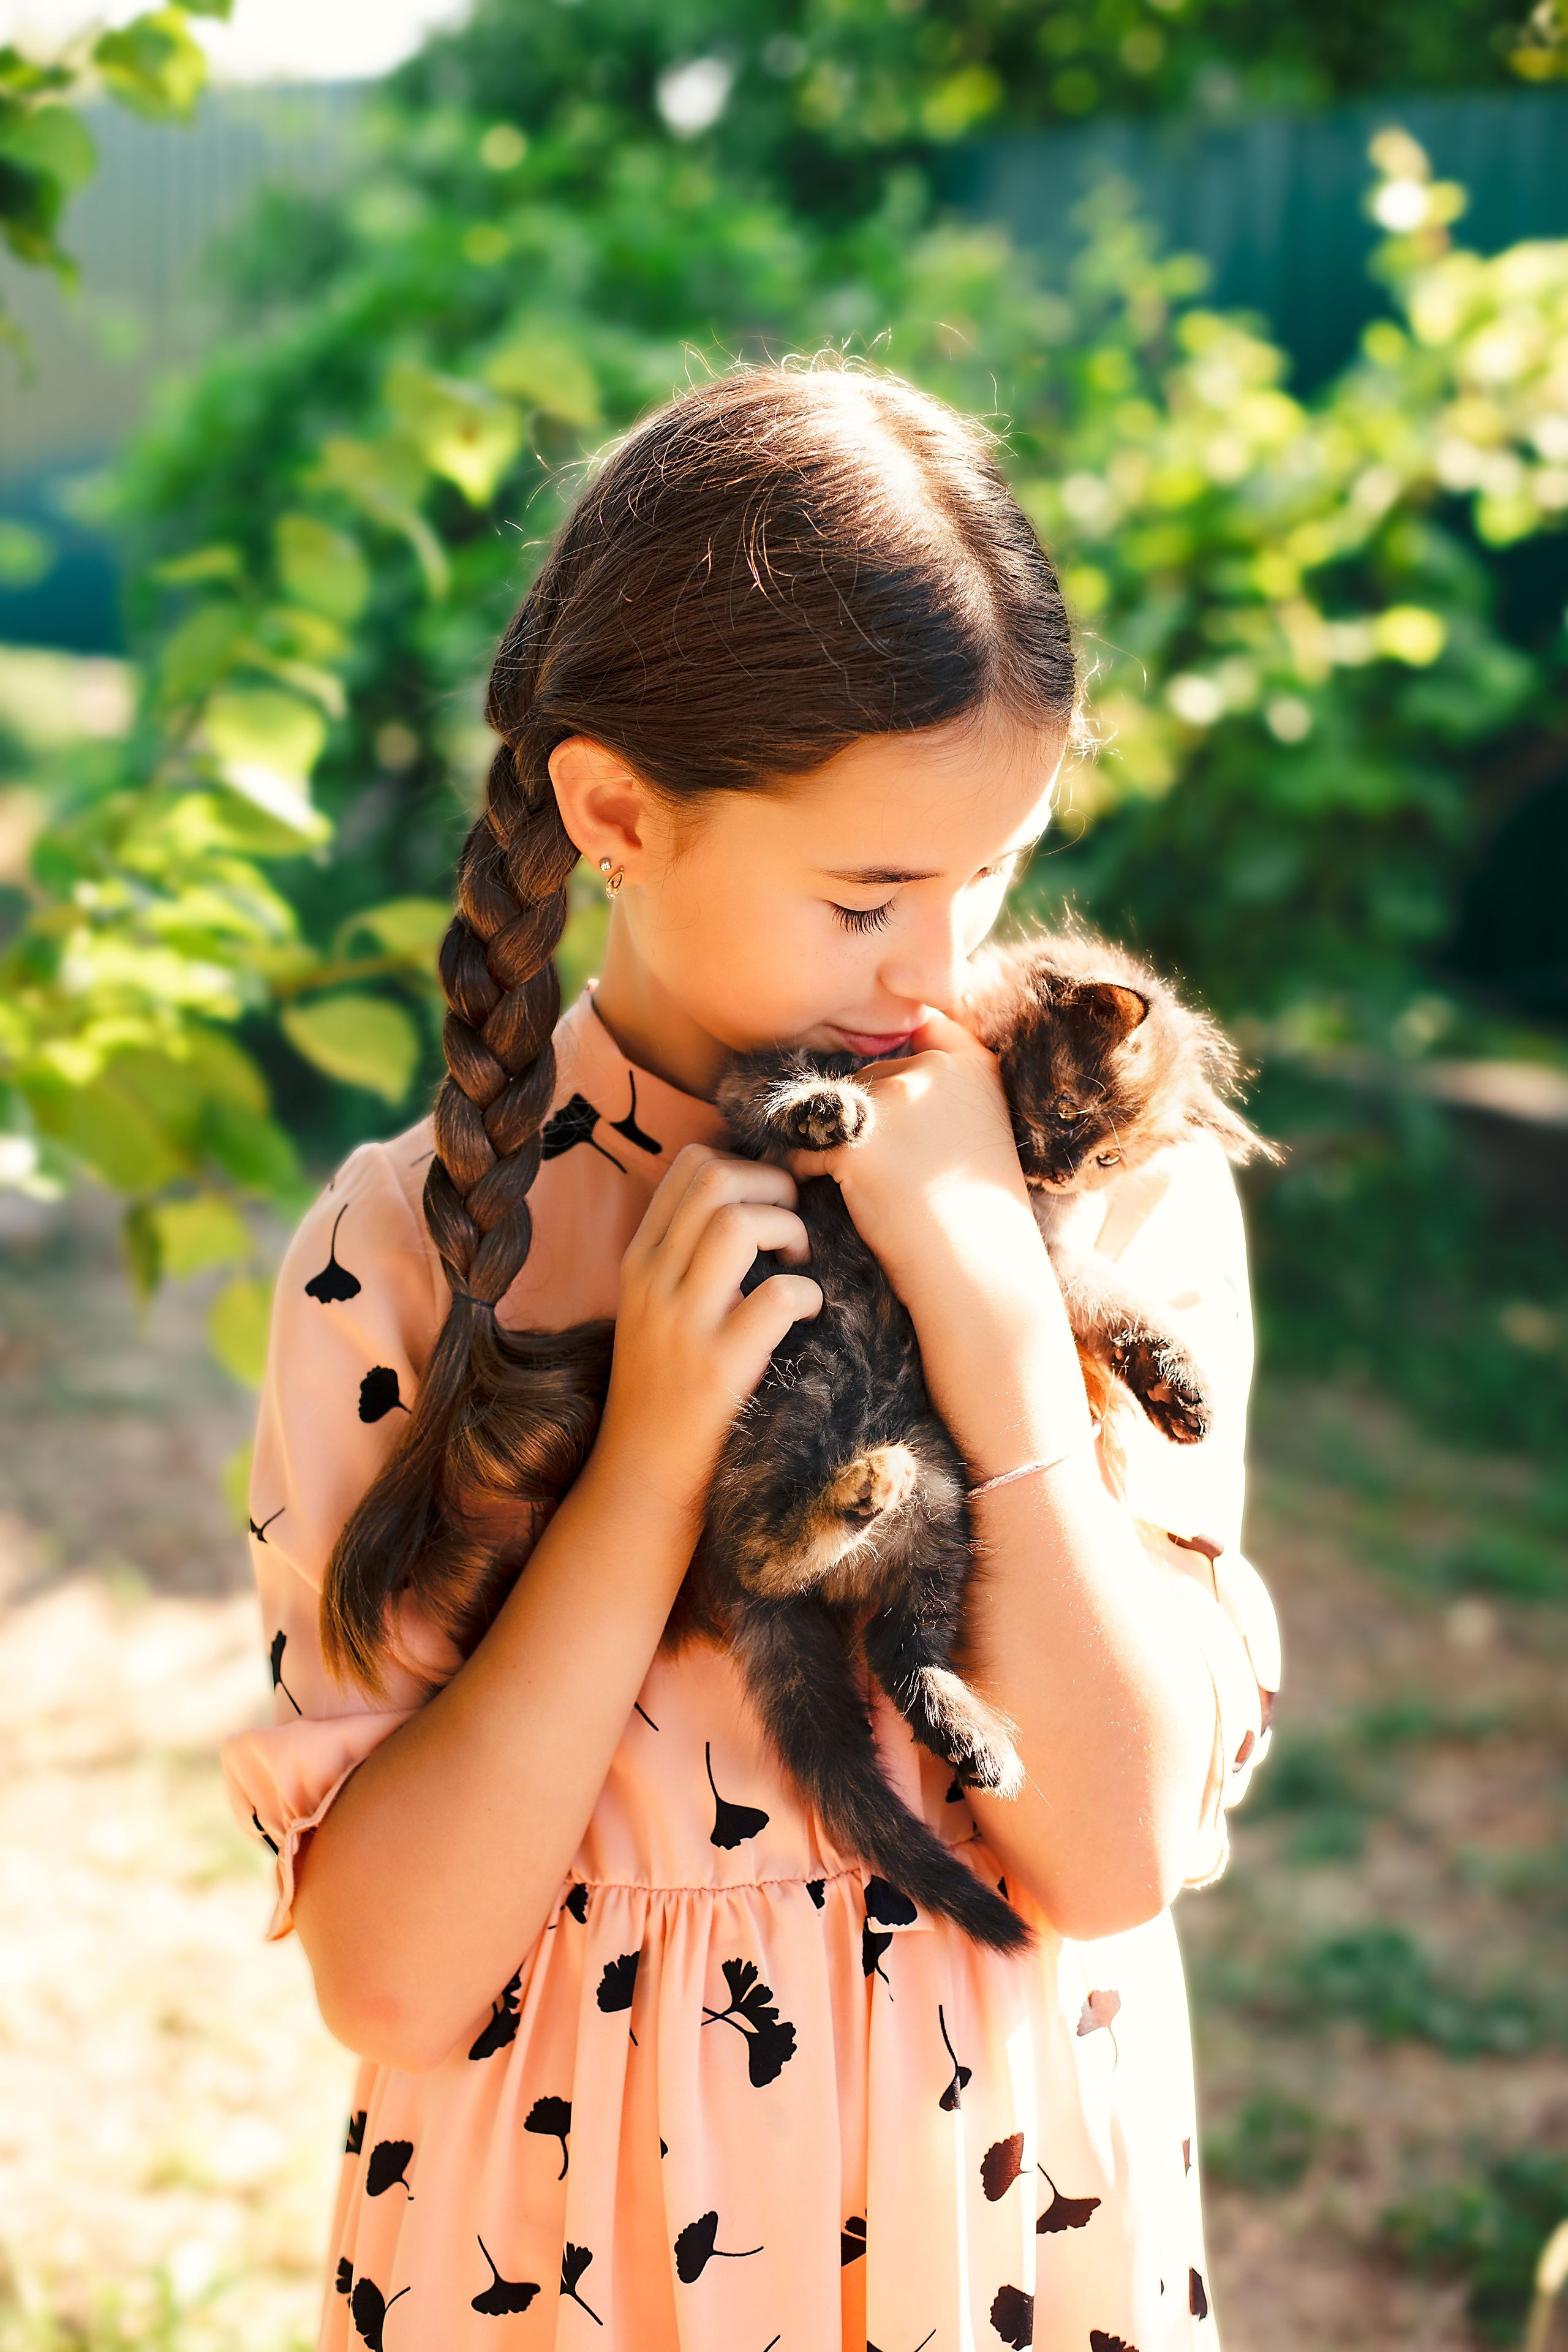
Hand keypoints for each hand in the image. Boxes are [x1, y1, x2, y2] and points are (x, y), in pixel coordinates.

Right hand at [591, 1146, 821, 1519]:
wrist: (641, 1474)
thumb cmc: (664, 1385)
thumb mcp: (656, 1306)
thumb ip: (687, 1253)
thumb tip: (752, 1199)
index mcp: (639, 1259)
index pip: (690, 1165)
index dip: (747, 1165)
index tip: (769, 1203)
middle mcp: (652, 1280)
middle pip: (715, 1180)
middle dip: (772, 1187)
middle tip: (790, 1227)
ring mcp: (681, 1322)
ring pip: (737, 1224)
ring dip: (788, 1231)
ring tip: (798, 1263)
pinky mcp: (716, 1368)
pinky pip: (775, 1296)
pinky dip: (806, 1294)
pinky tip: (806, 1312)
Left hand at [789, 1009, 1035, 1310]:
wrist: (981, 1275)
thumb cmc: (980, 1219)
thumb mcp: (984, 1134)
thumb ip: (947, 1095)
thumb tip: (882, 1079)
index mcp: (975, 1066)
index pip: (922, 1026)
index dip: (898, 1062)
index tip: (893, 1096)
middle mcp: (935, 1070)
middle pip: (871, 1077)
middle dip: (867, 1119)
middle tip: (886, 1172)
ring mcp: (896, 1101)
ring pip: (835, 1109)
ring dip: (834, 1143)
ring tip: (861, 1188)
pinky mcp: (857, 1141)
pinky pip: (806, 1147)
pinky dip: (806, 1172)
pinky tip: (831, 1199)